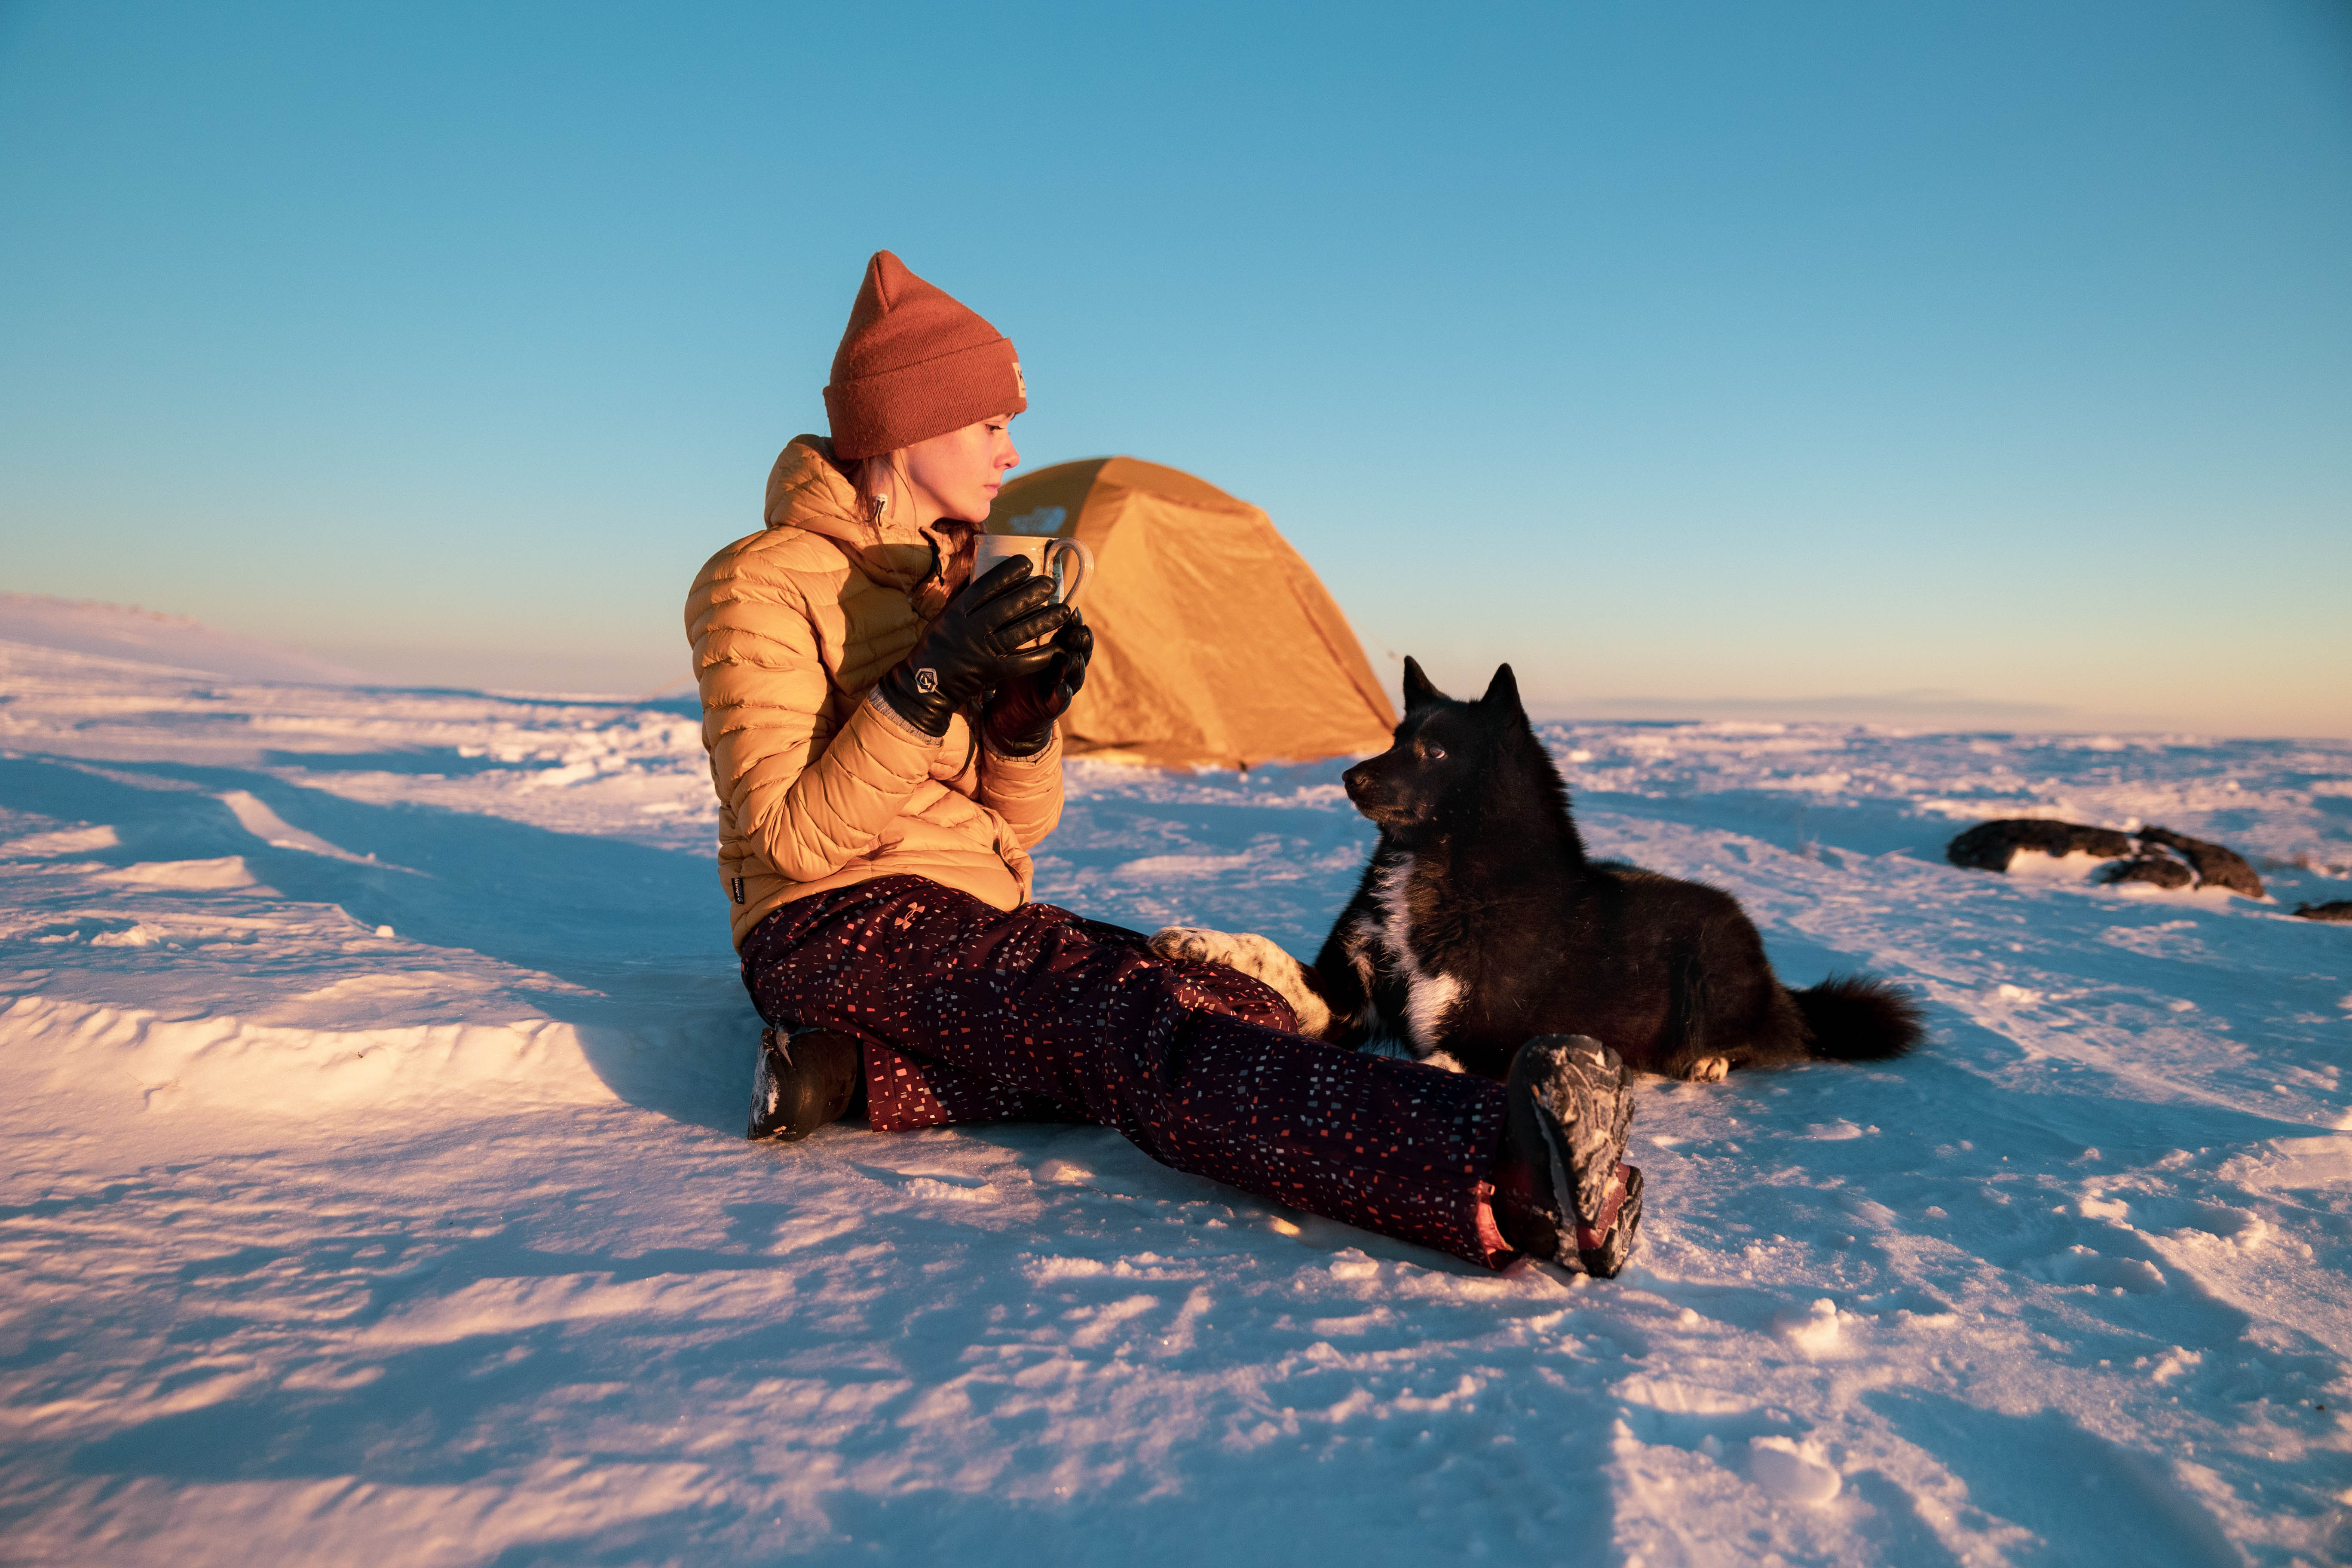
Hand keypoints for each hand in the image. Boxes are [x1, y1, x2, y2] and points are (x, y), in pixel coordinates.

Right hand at [875, 558, 1072, 737]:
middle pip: (1006, 608)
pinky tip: (1059, 647)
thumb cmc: (938, 644)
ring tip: (1065, 610)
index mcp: (957, 613)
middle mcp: (970, 630)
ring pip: (1018, 633)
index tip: (1027, 563)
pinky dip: (1043, 655)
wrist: (927, 684)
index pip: (984, 588)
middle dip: (1031, 594)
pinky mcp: (992, 672)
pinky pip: (1023, 662)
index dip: (1007, 574)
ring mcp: (982, 652)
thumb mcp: (945, 615)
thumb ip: (965, 596)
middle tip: (1050, 584)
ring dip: (1044, 621)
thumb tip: (982, 567)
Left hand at [983, 612, 1092, 753]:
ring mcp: (1062, 686)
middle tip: (1077, 633)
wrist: (1013, 710)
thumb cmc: (1017, 673)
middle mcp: (1064, 667)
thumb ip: (1027, 627)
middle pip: (1080, 652)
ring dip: (1074, 666)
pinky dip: (1063, 694)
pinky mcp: (1053, 706)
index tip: (1073, 612)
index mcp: (1058, 650)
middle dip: (1080, 643)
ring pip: (1075, 674)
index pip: (1072, 634)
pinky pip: (1061, 700)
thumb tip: (1022, 593)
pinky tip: (1062, 689)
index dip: (1075, 624)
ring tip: (1071, 658)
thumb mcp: (1021, 647)